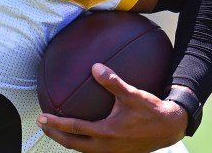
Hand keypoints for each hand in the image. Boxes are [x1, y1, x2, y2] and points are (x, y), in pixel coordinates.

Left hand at [37, 63, 186, 152]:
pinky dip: (82, 143)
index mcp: (106, 132)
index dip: (56, 124)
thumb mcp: (132, 94)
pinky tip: (81, 134)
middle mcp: (106, 146)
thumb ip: (112, 81)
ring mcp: (112, 152)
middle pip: (73, 144)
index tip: (42, 118)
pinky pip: (94, 150)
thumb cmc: (151, 111)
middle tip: (42, 125)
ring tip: (57, 131)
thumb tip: (95, 67)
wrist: (170, 128)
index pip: (74, 129)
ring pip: (82, 150)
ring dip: (68, 141)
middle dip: (55, 135)